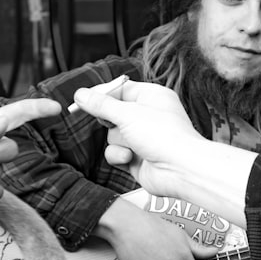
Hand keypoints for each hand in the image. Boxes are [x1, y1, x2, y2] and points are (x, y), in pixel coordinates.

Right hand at [74, 80, 254, 228]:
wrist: (180, 170)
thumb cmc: (165, 137)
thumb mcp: (127, 114)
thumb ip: (101, 105)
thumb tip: (80, 94)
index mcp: (152, 97)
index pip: (121, 89)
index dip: (102, 93)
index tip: (83, 98)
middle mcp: (148, 116)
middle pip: (113, 113)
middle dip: (110, 121)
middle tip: (112, 123)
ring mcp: (143, 138)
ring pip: (112, 135)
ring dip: (118, 141)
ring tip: (133, 145)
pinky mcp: (137, 157)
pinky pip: (115, 152)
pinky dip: (119, 155)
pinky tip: (130, 158)